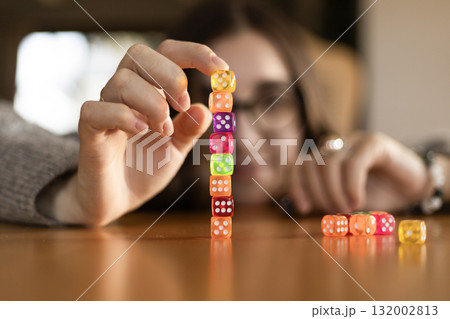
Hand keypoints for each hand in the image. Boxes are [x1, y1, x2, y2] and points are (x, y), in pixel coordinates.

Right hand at [50, 40, 228, 224]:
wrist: (117, 202)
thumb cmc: (144, 170)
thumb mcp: (176, 150)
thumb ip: (190, 130)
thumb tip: (206, 109)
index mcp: (148, 91)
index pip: (165, 54)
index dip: (193, 53)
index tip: (220, 70)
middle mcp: (125, 94)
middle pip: (139, 54)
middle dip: (169, 74)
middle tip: (184, 104)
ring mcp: (105, 110)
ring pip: (121, 82)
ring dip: (152, 103)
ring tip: (164, 130)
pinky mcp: (89, 132)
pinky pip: (96, 110)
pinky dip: (122, 116)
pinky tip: (141, 130)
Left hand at [289, 132, 432, 214]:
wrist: (414, 187)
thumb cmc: (378, 194)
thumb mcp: (345, 200)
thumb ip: (325, 199)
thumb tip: (304, 205)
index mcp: (325, 158)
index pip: (300, 166)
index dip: (298, 186)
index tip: (303, 208)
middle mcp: (336, 146)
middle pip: (312, 164)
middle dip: (318, 192)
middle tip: (334, 212)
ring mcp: (354, 141)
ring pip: (329, 162)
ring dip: (334, 191)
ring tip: (347, 209)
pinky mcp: (374, 143)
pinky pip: (354, 161)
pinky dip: (351, 184)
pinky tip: (357, 200)